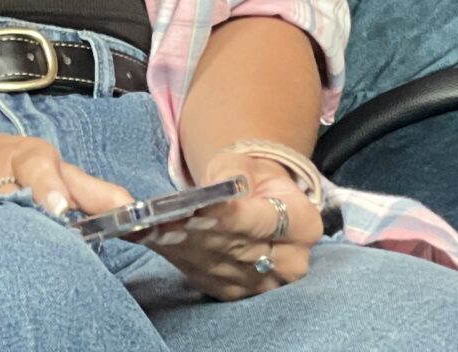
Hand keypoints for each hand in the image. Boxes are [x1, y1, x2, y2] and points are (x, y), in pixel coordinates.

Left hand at [137, 154, 323, 300]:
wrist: (255, 202)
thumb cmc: (252, 179)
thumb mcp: (246, 164)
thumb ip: (232, 174)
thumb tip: (212, 191)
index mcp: (304, 224)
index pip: (264, 222)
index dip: (230, 216)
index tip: (198, 207)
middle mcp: (291, 262)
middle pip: (238, 248)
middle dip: (199, 233)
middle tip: (163, 219)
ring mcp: (263, 284)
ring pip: (217, 266)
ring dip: (182, 247)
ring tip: (154, 227)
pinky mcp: (235, 293)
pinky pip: (203, 278)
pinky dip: (176, 257)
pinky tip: (153, 239)